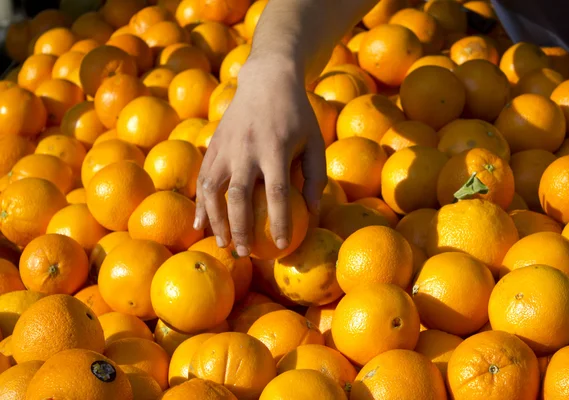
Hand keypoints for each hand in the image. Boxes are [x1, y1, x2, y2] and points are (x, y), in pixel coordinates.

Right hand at [193, 56, 326, 257]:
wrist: (266, 80)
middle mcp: (247, 148)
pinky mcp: (213, 146)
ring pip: (214, 190)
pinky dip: (200, 203)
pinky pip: (202, 179)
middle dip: (241, 228)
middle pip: (239, 196)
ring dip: (216, 220)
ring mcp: (226, 147)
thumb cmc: (297, 116)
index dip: (280, 222)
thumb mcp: (315, 142)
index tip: (282, 246)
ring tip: (223, 244)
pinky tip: (200, 223)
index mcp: (276, 148)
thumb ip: (315, 177)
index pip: (277, 193)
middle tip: (247, 253)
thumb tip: (311, 213)